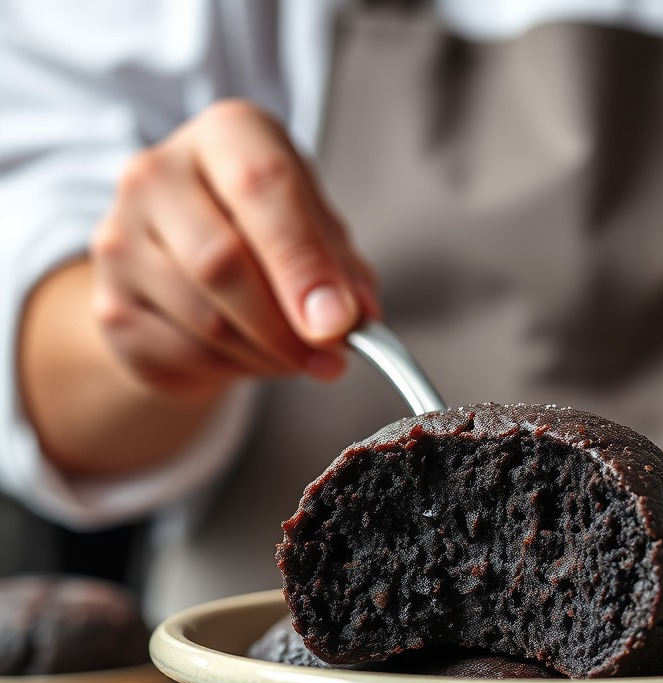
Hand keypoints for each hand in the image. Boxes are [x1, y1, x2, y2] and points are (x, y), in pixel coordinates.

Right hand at [90, 99, 378, 399]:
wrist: (190, 272)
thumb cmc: (267, 241)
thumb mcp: (318, 235)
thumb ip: (341, 270)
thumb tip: (354, 316)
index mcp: (226, 135)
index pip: (263, 187)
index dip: (304, 262)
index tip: (339, 321)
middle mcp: (158, 173)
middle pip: (222, 262)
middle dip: (288, 326)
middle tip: (332, 356)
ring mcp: (121, 239)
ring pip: (207, 321)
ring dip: (270, 355)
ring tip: (299, 357)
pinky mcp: (112, 306)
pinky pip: (186, 355)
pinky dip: (236, 370)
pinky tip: (253, 358)